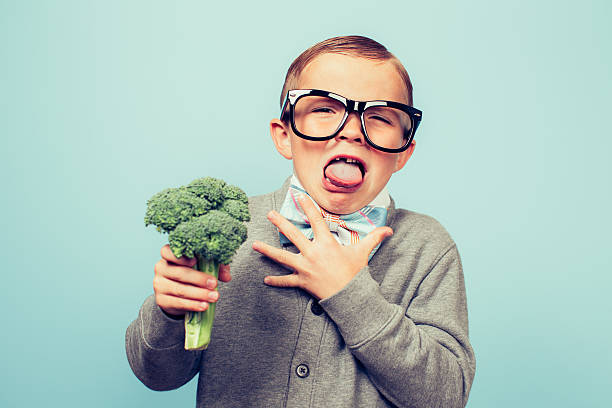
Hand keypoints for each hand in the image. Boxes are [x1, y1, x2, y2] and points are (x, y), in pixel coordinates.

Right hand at [153, 244, 231, 316]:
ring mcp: (159, 285)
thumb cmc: (192, 274)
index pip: (167, 251)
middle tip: (214, 284)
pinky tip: (204, 306)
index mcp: (169, 255)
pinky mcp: (161, 300)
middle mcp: (161, 268)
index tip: (195, 260)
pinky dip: (193, 305)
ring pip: (180, 289)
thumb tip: (227, 276)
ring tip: (214, 297)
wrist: (177, 295)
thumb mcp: (203, 266)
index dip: (180, 257)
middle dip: (199, 279)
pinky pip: (178, 303)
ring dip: (199, 294)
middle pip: (179, 273)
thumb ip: (215, 266)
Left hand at [252, 196, 391, 299]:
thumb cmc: (356, 273)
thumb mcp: (364, 252)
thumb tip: (389, 229)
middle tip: (269, 214)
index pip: (316, 219)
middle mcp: (313, 253)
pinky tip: (265, 279)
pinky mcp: (303, 281)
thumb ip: (374, 237)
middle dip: (280, 223)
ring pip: (282, 257)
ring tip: (254, 245)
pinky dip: (277, 281)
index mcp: (326, 243)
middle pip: (293, 234)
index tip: (299, 195)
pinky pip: (287, 281)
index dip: (307, 206)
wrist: (351, 297)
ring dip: (267, 251)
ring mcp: (305, 267)